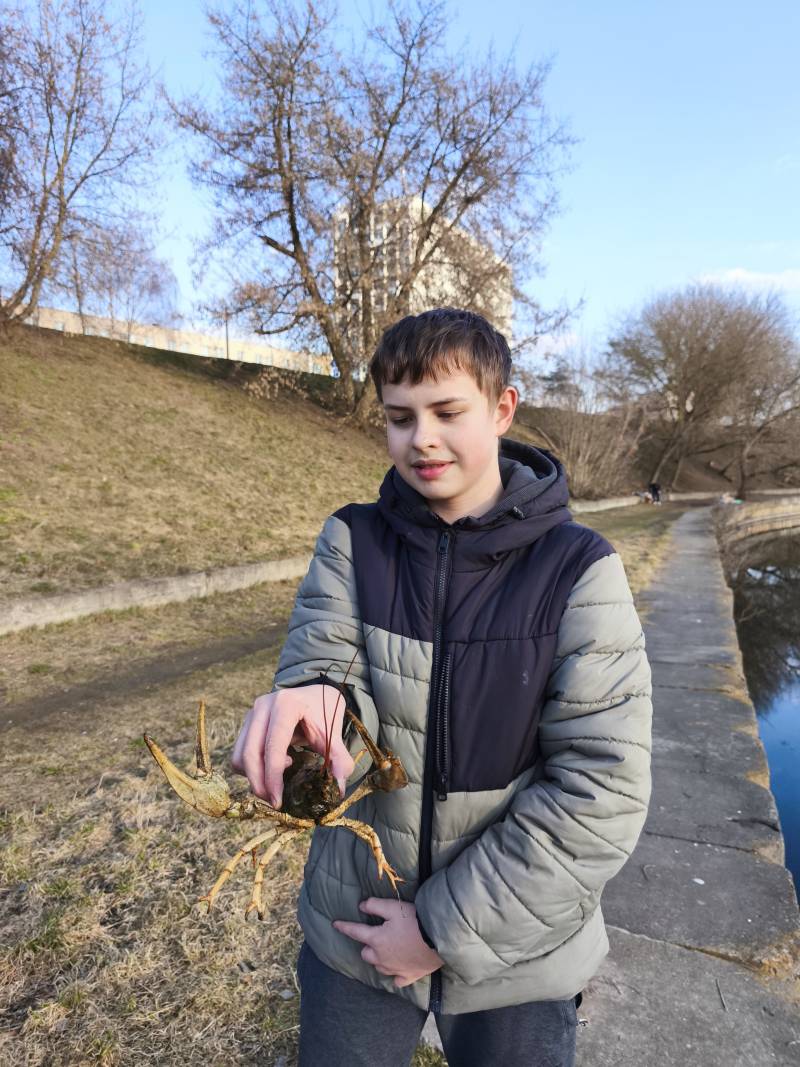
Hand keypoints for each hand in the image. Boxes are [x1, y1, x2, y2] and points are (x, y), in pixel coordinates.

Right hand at [231, 686, 354, 806]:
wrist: (315, 694)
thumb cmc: (324, 713)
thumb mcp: (334, 734)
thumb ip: (339, 760)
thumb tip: (337, 789)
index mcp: (286, 705)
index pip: (273, 746)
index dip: (273, 776)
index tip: (278, 800)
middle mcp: (263, 706)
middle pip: (249, 753)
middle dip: (259, 783)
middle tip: (275, 801)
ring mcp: (251, 714)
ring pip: (240, 756)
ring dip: (254, 776)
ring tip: (280, 776)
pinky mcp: (246, 723)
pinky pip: (239, 754)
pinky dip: (251, 769)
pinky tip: (274, 764)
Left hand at [333, 898, 443, 987]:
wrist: (438, 939)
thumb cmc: (415, 920)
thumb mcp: (393, 907)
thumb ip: (375, 905)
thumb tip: (361, 906)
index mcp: (376, 939)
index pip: (355, 932)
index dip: (344, 927)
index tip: (335, 924)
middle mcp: (381, 957)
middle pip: (366, 954)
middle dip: (367, 946)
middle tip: (374, 937)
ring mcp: (395, 969)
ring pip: (379, 966)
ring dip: (379, 959)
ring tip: (385, 951)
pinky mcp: (408, 976)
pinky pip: (397, 979)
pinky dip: (395, 975)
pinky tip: (397, 972)